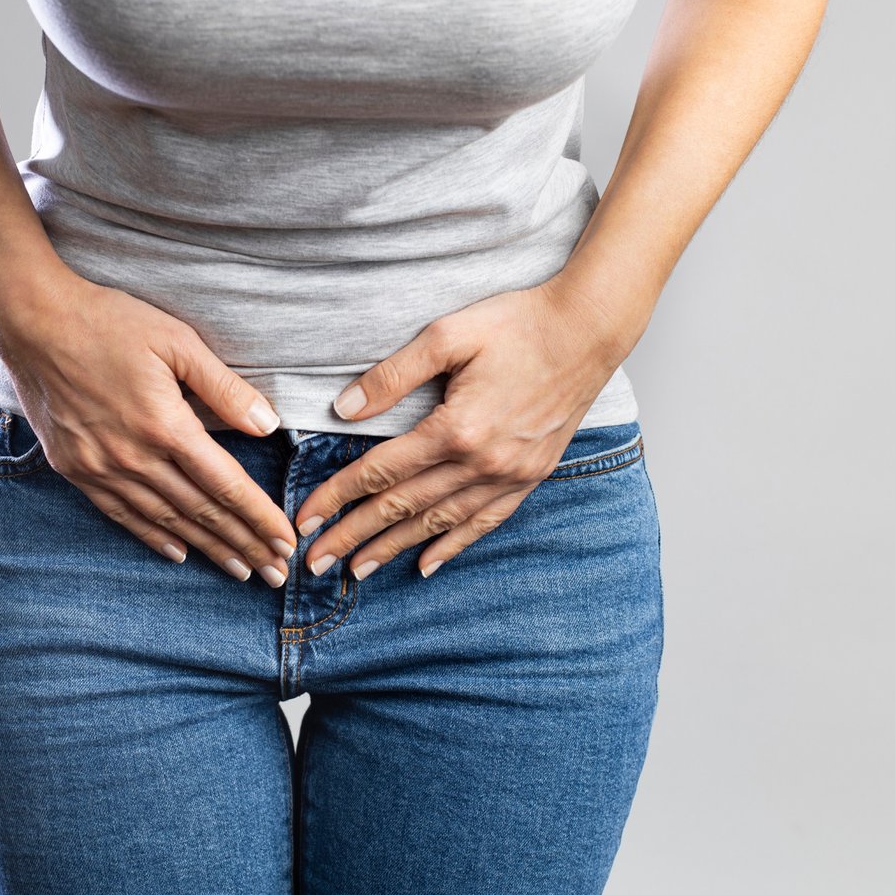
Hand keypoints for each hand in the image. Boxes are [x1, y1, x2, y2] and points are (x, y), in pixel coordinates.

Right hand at [0, 261, 297, 585]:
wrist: (32, 322)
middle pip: (201, 512)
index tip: (285, 543)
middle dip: (244, 545)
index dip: (259, 518)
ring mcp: (101, 468)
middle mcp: (134, 457)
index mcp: (166, 425)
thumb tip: (268, 424)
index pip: (226, 485)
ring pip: (166, 520)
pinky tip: (178, 552)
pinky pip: (121, 514)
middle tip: (276, 575)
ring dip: (207, 549)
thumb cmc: (108, 322)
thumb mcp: (177, 341)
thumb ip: (224, 387)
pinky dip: (153, 536)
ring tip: (239, 571)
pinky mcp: (76, 469)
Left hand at [294, 274, 633, 578]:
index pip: (381, 472)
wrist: (588, 329)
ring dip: (395, 548)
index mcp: (455, 428)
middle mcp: (482, 462)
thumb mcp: (447, 335)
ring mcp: (510, 474)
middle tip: (316, 564)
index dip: (337, 497)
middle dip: (354, 536)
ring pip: (440, 522)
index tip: (306, 520)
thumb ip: (392, 375)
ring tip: (359, 570)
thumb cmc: (518, 323)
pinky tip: (427, 564)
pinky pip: (485, 521)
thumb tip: (344, 409)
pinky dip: (453, 545)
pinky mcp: (530, 476)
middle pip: (403, 507)